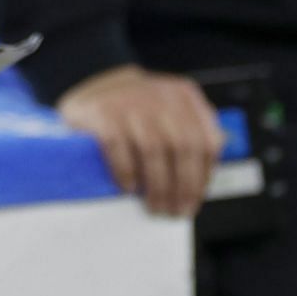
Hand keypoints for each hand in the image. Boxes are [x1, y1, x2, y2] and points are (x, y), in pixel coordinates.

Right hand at [57, 65, 223, 217]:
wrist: (89, 84)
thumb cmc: (133, 110)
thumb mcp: (168, 111)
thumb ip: (188, 134)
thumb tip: (200, 180)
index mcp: (184, 96)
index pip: (206, 141)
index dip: (203, 177)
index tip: (193, 201)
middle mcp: (161, 95)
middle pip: (183, 146)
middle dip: (182, 186)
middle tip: (174, 211)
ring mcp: (130, 100)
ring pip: (154, 149)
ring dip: (157, 185)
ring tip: (154, 206)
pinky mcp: (102, 111)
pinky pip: (118, 146)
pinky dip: (126, 171)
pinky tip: (128, 187)